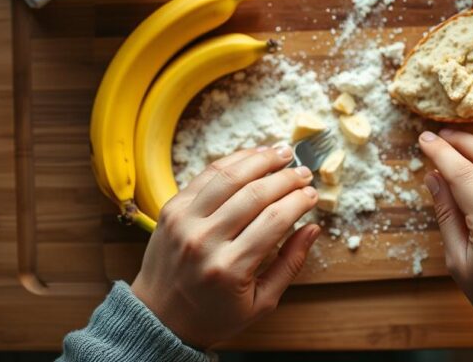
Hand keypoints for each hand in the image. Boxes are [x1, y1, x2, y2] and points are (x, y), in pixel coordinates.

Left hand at [131, 145, 320, 348]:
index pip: (275, 220)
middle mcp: (204, 241)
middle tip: (304, 173)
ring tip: (282, 153)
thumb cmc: (214, 315)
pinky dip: (232, 161)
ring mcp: (184, 222)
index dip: (299, 201)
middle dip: (286, 178)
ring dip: (260, 160)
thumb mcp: (261, 303)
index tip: (313, 194)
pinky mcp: (171, 209)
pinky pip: (206, 176)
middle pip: (255, 194)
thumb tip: (313, 228)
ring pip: (229, 177)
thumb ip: (290, 264)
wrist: (159, 319)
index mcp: (229, 268)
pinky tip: (252, 156)